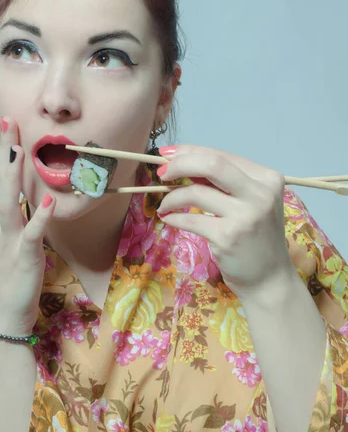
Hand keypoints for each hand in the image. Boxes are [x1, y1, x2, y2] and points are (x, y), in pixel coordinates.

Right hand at [0, 114, 55, 334]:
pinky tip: (50, 200)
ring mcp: (10, 238)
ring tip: (19, 149)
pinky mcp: (25, 256)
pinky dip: (41, 218)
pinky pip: (33, 235)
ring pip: (10, 202)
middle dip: (1, 150)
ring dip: (14, 176)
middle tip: (5, 119)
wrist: (2, 311)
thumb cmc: (1, 268)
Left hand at [157, 145, 294, 300]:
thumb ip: (222, 182)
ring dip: (172, 197)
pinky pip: (190, 219)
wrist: (269, 279)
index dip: (190, 151)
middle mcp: (260, 194)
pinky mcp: (228, 237)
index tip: (166, 155)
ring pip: (196, 192)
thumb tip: (179, 161)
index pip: (221, 155)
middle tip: (161, 174)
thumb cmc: (256, 237)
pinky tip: (169, 219)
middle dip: (179, 164)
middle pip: (211, 165)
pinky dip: (174, 217)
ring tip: (165, 205)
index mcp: (267, 178)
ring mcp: (245, 216)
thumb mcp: (248, 202)